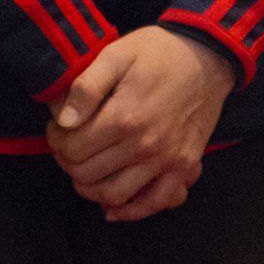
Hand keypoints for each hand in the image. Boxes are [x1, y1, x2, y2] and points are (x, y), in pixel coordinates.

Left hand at [46, 25, 234, 222]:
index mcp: (124, 117)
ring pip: (115, 196)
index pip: (73, 149)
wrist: (207, 58)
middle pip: (88, 174)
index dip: (56, 140)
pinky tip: (112, 206)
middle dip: (67, 163)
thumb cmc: (158, 53)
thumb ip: (86, 87)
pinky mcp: (184, 167)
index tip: (57, 127)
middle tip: (66, 146)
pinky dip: (131, 211)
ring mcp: (167, 160)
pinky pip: (155, 203)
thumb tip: (64, 120)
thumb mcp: (116, 54)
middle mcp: (145, 145)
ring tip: (82, 170)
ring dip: (90, 189)